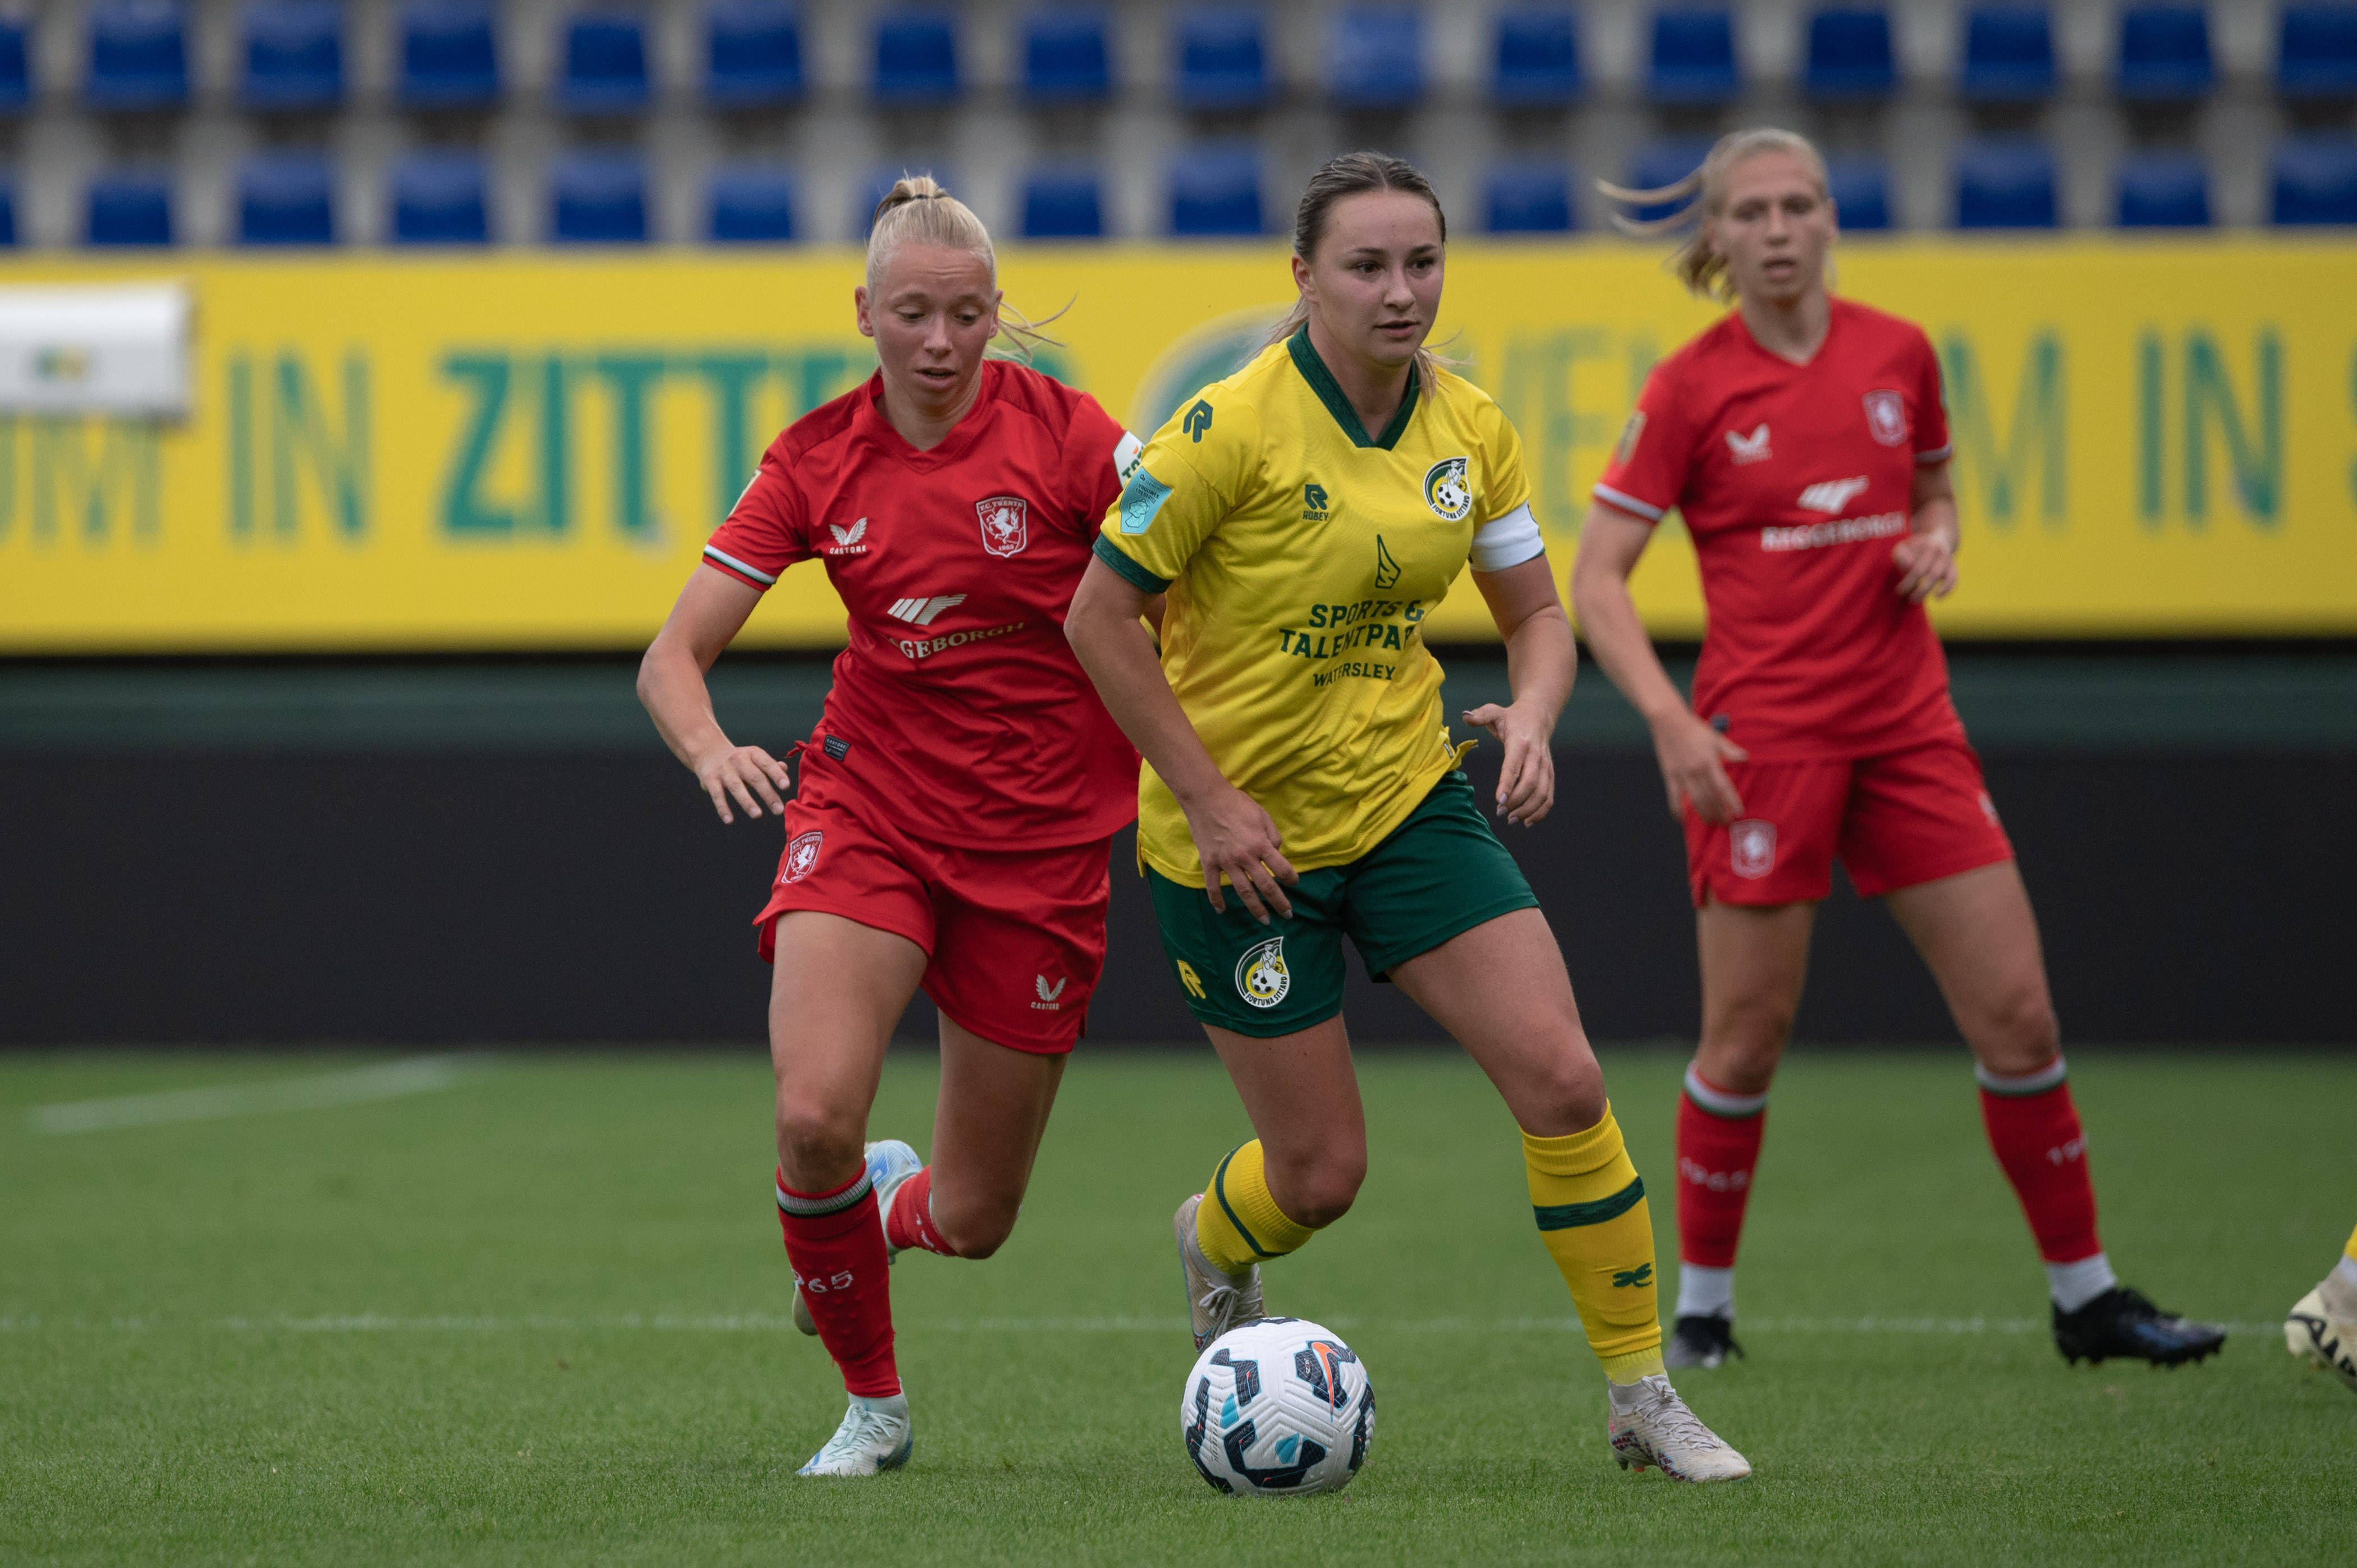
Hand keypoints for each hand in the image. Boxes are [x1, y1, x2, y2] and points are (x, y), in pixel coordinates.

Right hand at [694, 744, 792, 823]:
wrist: (709, 753)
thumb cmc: (740, 760)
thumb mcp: (754, 758)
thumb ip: (769, 765)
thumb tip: (784, 768)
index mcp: (752, 754)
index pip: (767, 763)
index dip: (776, 774)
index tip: (786, 786)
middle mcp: (738, 760)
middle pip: (754, 777)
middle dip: (767, 794)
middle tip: (778, 810)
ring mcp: (723, 770)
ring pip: (736, 787)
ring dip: (747, 802)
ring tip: (757, 815)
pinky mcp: (710, 780)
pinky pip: (717, 795)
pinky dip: (723, 808)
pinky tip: (729, 820)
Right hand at [1179, 782, 1297, 923]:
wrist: (1206, 798)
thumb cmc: (1236, 803)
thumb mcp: (1262, 815)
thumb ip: (1273, 835)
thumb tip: (1277, 851)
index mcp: (1260, 844)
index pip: (1282, 868)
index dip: (1291, 878)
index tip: (1294, 883)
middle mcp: (1245, 857)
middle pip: (1266, 885)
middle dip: (1279, 902)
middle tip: (1288, 914)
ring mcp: (1226, 862)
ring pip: (1243, 891)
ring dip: (1255, 908)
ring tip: (1264, 920)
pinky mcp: (1209, 862)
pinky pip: (1213, 886)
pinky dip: (1216, 900)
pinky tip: (1222, 911)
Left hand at [1460, 702, 1556, 826]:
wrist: (1539, 715)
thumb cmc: (1512, 717)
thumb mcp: (1495, 711)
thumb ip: (1480, 715)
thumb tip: (1465, 716)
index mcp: (1520, 743)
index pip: (1514, 766)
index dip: (1507, 784)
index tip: (1498, 800)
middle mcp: (1536, 756)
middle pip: (1530, 784)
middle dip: (1515, 802)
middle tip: (1500, 813)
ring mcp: (1545, 766)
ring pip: (1542, 793)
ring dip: (1528, 810)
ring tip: (1510, 819)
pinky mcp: (1550, 774)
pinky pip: (1549, 796)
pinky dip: (1540, 812)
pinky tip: (1527, 821)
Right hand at [1651, 709, 1746, 824]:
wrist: (1668, 721)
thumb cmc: (1694, 728)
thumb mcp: (1715, 737)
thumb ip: (1730, 750)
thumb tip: (1746, 758)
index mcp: (1709, 761)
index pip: (1723, 786)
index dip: (1732, 801)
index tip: (1739, 813)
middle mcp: (1696, 771)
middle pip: (1710, 798)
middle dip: (1720, 813)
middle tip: (1727, 824)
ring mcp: (1682, 775)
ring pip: (1695, 801)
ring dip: (1704, 815)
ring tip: (1711, 824)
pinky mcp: (1670, 776)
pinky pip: (1673, 798)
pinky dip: (1678, 810)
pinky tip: (1682, 820)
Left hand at [1891, 531, 1957, 602]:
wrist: (1938, 538)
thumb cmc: (1914, 548)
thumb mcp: (1903, 547)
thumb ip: (1901, 556)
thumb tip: (1909, 567)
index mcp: (1928, 547)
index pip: (1918, 569)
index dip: (1909, 582)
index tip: (1899, 592)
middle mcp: (1941, 553)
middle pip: (1933, 574)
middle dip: (1920, 590)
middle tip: (1910, 600)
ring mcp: (1948, 560)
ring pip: (1945, 577)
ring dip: (1931, 590)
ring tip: (1917, 600)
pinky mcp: (1953, 567)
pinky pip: (1954, 579)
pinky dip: (1948, 589)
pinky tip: (1938, 598)